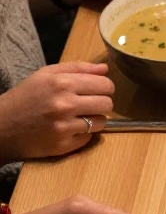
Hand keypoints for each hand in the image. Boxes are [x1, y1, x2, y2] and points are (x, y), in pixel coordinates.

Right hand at [0, 62, 114, 161]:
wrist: (2, 126)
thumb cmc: (25, 97)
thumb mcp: (46, 75)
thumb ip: (77, 68)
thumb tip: (104, 69)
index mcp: (62, 83)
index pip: (105, 85)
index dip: (105, 87)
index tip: (98, 90)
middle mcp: (64, 104)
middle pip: (107, 104)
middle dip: (101, 103)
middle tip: (89, 104)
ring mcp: (64, 126)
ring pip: (101, 122)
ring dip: (93, 120)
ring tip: (78, 117)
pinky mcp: (62, 145)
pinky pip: (88, 138)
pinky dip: (82, 134)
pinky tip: (68, 129)